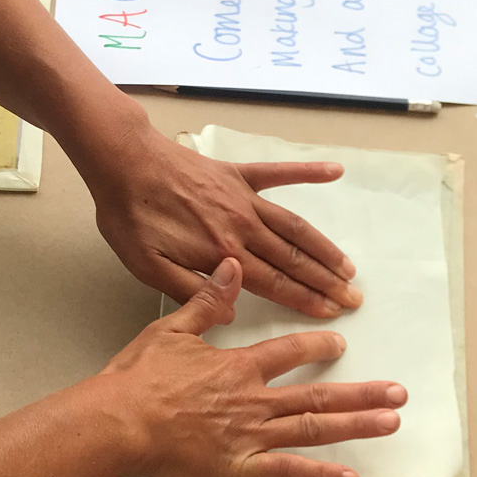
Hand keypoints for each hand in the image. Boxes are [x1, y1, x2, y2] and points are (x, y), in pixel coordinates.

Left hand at [81, 123, 359, 317]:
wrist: (122, 162)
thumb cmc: (130, 217)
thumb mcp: (148, 266)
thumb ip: (191, 292)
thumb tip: (231, 314)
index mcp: (221, 254)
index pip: (273, 284)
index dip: (305, 300)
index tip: (332, 312)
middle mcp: (241, 226)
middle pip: (293, 258)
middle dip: (325, 281)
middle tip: (354, 296)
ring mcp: (242, 197)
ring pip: (294, 226)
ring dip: (323, 246)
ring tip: (348, 264)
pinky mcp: (235, 173)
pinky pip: (279, 172)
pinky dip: (308, 171)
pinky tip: (334, 171)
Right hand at [98, 259, 405, 476]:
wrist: (121, 420)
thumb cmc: (140, 377)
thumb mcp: (172, 329)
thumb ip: (206, 301)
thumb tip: (232, 266)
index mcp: (238, 367)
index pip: (288, 352)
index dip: (317, 344)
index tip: (339, 341)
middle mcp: (253, 399)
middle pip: (317, 393)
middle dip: (361, 392)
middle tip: (397, 392)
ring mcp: (250, 436)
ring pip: (313, 427)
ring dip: (355, 424)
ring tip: (390, 422)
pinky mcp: (240, 468)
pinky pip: (288, 472)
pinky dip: (321, 476)